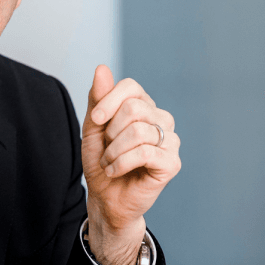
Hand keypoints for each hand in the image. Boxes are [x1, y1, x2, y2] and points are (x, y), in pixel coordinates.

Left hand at [82, 65, 180, 264]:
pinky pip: (145, 153)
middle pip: (134, 108)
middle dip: (110, 130)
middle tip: (106, 148)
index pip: (130, 87)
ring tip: (109, 161)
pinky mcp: (171, 163)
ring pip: (139, 131)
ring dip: (114, 150)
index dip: (108, 101)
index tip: (95, 120)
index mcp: (144, 106)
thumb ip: (98, 99)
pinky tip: (115, 170)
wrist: (105, 197)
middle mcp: (161, 119)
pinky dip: (121, 163)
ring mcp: (170, 141)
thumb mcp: (93, 127)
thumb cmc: (101, 160)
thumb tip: (102, 68)